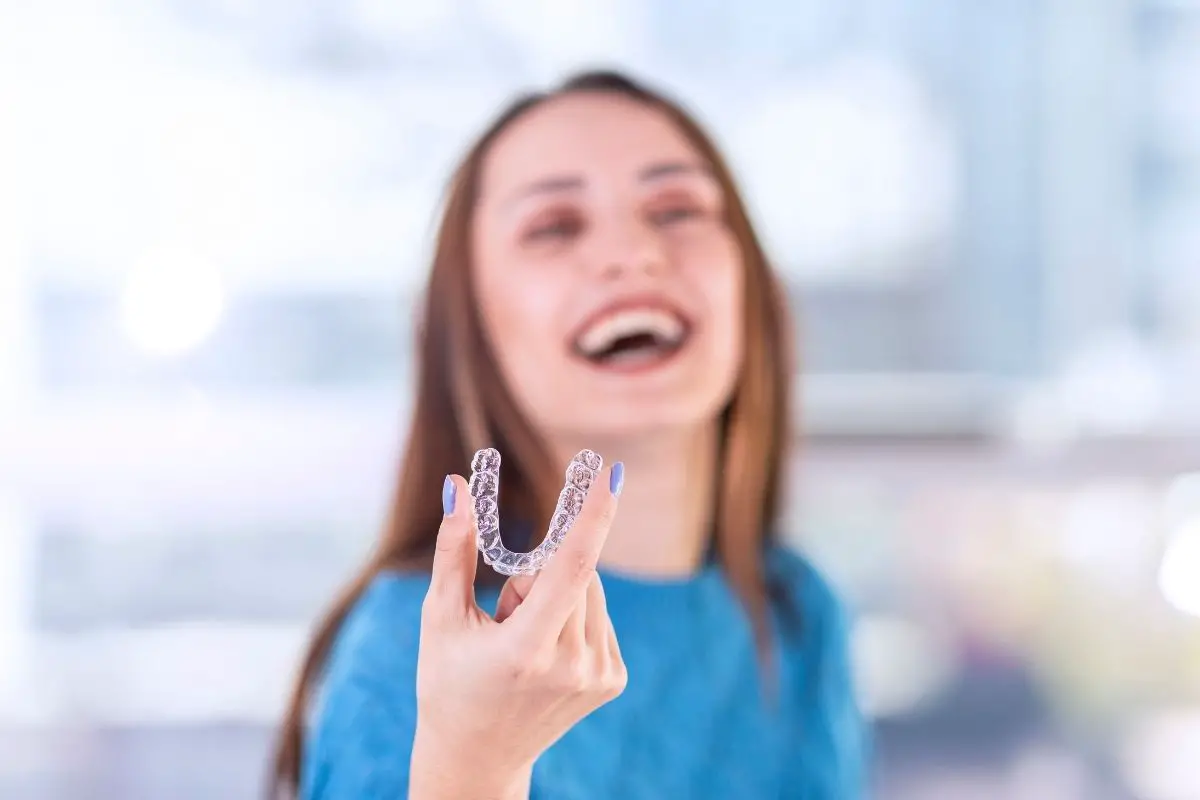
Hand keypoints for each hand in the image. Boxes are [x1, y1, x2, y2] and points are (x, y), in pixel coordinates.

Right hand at [409, 467, 626, 798]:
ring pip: (591, 588)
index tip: (610, 475)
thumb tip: (457, 486)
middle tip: (505, 614)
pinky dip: (573, 615)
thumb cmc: (448, 681)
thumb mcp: (440, 617)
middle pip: (576, 569)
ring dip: (558, 593)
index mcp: (526, 651)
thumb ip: (454, 548)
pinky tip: (545, 652)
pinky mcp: (613, 680)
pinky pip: (599, 614)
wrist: (477, 757)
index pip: (571, 568)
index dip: (592, 516)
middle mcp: (572, 666)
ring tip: (522, 639)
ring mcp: (599, 676)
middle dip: (540, 571)